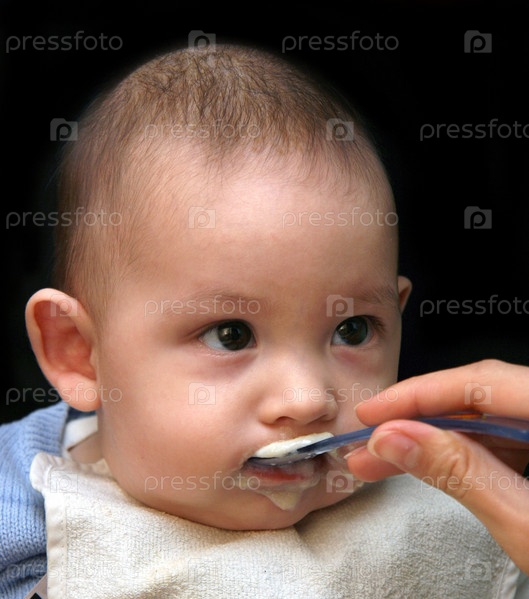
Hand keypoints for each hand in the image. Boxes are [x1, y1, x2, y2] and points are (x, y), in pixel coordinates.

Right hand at [346, 359, 528, 573]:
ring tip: (387, 460)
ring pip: (488, 415)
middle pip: (483, 394)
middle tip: (371, 442)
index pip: (483, 383)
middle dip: (419, 418)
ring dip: (434, 436)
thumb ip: (461, 474)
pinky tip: (432, 463)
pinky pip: (504, 436)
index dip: (418, 394)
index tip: (374, 414)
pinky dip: (464, 449)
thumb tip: (398, 438)